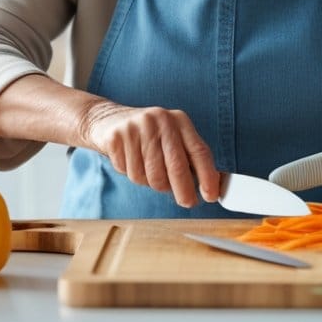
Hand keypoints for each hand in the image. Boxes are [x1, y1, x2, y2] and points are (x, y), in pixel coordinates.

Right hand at [80, 101, 219, 207]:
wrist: (110, 119)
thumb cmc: (149, 134)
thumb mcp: (172, 137)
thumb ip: (190, 158)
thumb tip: (212, 185)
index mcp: (179, 120)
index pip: (199, 151)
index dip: (208, 176)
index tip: (211, 195)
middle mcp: (160, 120)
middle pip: (176, 166)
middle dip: (184, 191)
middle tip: (187, 202)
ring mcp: (138, 127)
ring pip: (152, 176)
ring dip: (153, 183)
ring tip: (149, 170)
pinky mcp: (118, 137)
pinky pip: (130, 173)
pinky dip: (133, 175)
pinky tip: (132, 162)